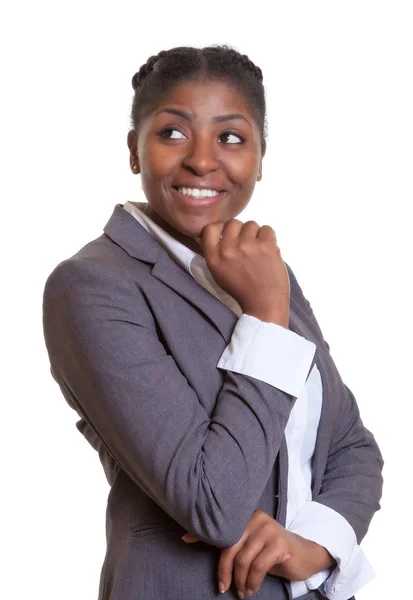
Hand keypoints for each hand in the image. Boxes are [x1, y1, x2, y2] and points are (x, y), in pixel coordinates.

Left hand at [181, 509, 333, 596]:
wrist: (303, 554)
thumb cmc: (270, 550)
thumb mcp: (248, 543)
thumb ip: (227, 540)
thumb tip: (188, 536)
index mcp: (245, 515)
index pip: (221, 526)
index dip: (202, 533)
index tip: (185, 540)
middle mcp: (256, 518)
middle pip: (230, 546)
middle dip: (223, 570)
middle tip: (223, 587)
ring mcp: (268, 529)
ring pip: (243, 559)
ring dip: (240, 580)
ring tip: (241, 591)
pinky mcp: (279, 543)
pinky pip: (258, 566)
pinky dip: (252, 582)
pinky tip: (251, 589)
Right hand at [199, 219, 289, 318]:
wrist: (264, 303)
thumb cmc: (242, 290)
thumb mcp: (219, 273)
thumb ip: (216, 253)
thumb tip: (220, 233)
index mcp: (214, 257)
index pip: (211, 228)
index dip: (221, 229)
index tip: (228, 236)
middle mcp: (228, 248)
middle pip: (233, 223)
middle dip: (240, 231)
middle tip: (247, 244)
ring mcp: (247, 245)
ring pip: (251, 224)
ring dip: (255, 234)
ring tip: (259, 249)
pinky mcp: (266, 245)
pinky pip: (267, 229)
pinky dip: (269, 237)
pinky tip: (268, 250)